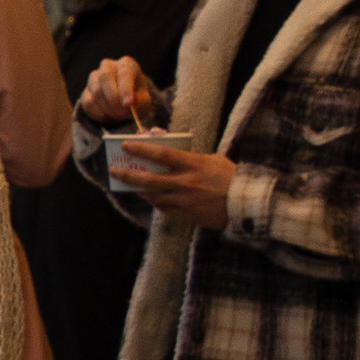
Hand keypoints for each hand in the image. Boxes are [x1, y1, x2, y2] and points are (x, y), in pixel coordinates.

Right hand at [79, 54, 162, 127]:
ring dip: (108, 108)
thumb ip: (140, 102)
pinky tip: (108, 115)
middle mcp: (108, 66)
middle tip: (121, 114)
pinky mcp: (86, 91)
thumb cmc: (136, 98)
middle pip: (105, 77)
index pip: (124, 73)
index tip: (128, 104)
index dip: (125, 89)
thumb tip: (132, 103)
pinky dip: (99, 114)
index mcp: (126, 64)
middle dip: (113, 98)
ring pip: (96, 92)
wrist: (123, 102)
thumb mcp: (144, 101)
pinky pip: (89, 103)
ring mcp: (94, 77)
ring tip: (119, 115)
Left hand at [107, 141, 235, 228]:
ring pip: (153, 195)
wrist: (245, 204)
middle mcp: (185, 182)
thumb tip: (171, 154)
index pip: (161, 154)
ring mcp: (184, 200)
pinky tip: (150, 197)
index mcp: (193, 165)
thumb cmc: (231, 177)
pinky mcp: (186, 214)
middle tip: (115, 170)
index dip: (141, 148)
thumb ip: (190, 157)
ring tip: (130, 185)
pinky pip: (164, 208)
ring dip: (139, 190)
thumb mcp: (212, 160)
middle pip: (149, 179)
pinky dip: (155, 202)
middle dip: (128, 175)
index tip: (126, 145)